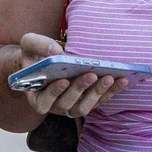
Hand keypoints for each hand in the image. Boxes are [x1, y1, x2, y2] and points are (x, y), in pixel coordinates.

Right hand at [16, 33, 130, 118]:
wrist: (45, 60)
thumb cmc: (35, 54)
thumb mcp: (29, 44)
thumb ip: (37, 44)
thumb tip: (55, 51)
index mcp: (36, 96)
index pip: (43, 103)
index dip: (53, 93)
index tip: (63, 80)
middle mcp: (54, 105)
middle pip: (67, 104)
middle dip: (80, 89)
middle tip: (91, 75)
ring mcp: (71, 106)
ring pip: (84, 107)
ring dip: (97, 93)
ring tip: (108, 77)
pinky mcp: (87, 101)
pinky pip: (100, 100)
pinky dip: (111, 91)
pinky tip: (122, 80)